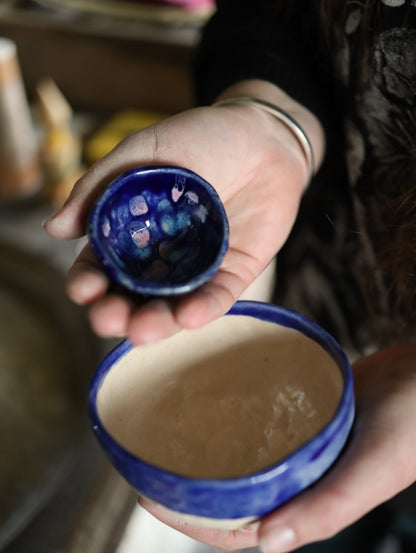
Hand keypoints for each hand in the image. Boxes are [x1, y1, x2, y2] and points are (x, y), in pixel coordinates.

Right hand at [43, 90, 311, 343]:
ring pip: (170, 307)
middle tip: (109, 318)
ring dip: (155, 324)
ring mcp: (196, 269)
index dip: (88, 283)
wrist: (265, 135)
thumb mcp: (142, 151)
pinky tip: (187, 316)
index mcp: (131, 233)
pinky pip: (216, 298)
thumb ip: (98, 187)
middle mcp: (159, 259)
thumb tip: (52, 229)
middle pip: (131, 297)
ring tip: (142, 331)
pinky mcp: (233, 274)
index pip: (101, 268)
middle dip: (116, 314)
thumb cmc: (200, 138)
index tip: (84, 289)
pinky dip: (201, 310)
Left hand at [139, 346, 415, 552]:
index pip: (235, 527)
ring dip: (203, 448)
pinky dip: (230, 416)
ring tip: (166, 426)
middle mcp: (296, 480)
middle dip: (185, 484)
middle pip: (229, 492)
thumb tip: (266, 544)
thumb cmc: (413, 426)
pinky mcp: (301, 417)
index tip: (148, 494)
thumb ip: (327, 509)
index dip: (189, 520)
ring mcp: (297, 448)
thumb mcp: (373, 469)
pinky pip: (256, 421)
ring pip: (240, 456)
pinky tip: (209, 396)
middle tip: (146, 457)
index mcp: (308, 504)